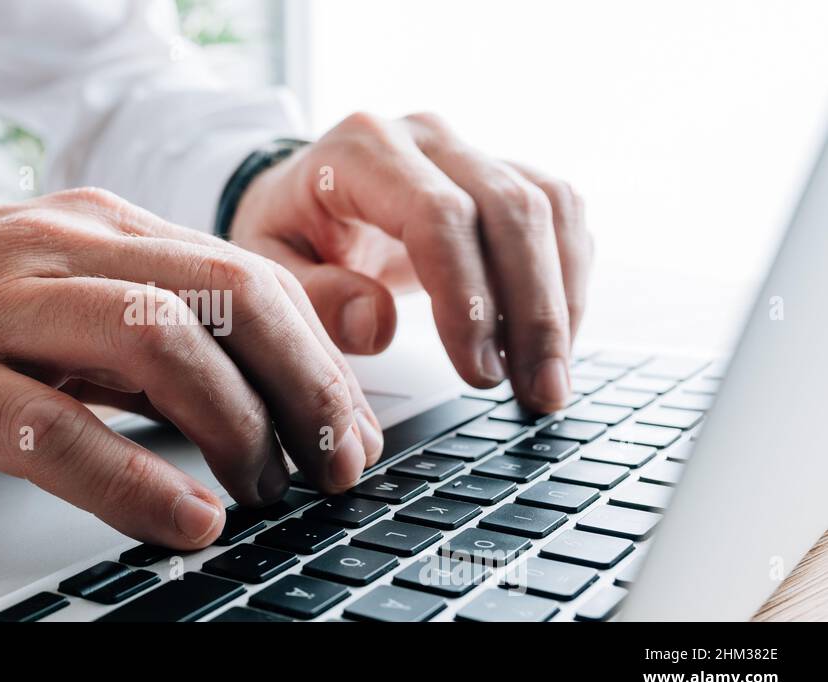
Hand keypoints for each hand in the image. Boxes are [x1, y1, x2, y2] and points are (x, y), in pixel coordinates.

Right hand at [0, 189, 383, 548]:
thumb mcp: (50, 295)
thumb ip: (155, 316)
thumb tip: (276, 360)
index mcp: (90, 226)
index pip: (238, 271)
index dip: (314, 353)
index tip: (349, 426)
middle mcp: (51, 252)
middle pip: (219, 296)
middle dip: (301, 385)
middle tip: (338, 463)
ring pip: (154, 343)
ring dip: (234, 423)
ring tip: (267, 492)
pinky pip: (53, 428)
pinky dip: (134, 479)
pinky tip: (183, 523)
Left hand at [230, 112, 592, 411]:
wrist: (300, 193)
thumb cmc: (286, 230)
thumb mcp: (267, 268)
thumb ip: (312, 297)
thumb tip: (376, 326)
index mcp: (362, 150)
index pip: (438, 215)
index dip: (468, 297)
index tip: (478, 370)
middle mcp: (426, 137)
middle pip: (510, 209)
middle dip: (533, 310)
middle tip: (536, 391)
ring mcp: (472, 149)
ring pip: (550, 208)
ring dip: (562, 300)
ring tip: (549, 379)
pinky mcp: (505, 171)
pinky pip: (561, 216)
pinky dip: (568, 281)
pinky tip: (553, 341)